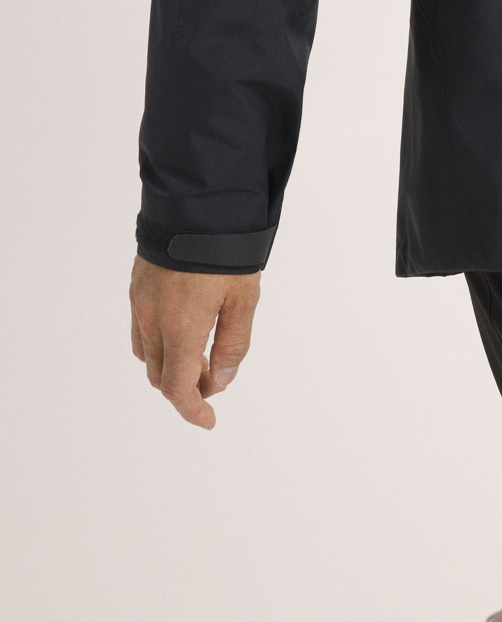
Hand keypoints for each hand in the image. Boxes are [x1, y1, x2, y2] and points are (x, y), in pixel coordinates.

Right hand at [129, 255, 260, 427]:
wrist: (197, 201)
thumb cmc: (227, 249)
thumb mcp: (244, 298)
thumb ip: (232, 345)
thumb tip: (219, 383)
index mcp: (180, 327)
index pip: (177, 388)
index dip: (192, 410)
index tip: (208, 419)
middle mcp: (152, 320)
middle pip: (160, 376)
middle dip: (184, 387)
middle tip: (212, 378)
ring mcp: (140, 302)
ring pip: (147, 355)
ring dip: (170, 365)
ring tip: (201, 353)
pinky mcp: (136, 286)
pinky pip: (140, 330)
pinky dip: (158, 343)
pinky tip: (181, 329)